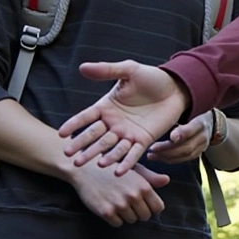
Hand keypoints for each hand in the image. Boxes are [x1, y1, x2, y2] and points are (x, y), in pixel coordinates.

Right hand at [59, 61, 188, 174]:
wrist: (176, 87)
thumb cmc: (151, 78)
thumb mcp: (129, 70)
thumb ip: (107, 70)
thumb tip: (82, 67)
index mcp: (106, 107)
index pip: (86, 117)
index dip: (74, 125)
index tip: (61, 134)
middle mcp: (113, 122)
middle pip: (95, 136)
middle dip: (83, 146)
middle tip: (70, 156)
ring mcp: (127, 133)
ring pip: (112, 147)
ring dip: (103, 156)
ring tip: (96, 165)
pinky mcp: (143, 140)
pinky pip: (133, 153)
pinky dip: (126, 162)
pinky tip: (118, 172)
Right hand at [68, 160, 169, 226]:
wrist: (86, 168)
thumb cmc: (113, 168)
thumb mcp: (134, 169)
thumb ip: (151, 178)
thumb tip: (166, 180)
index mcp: (143, 186)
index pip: (158, 208)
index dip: (152, 207)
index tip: (145, 204)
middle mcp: (133, 196)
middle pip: (145, 216)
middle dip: (139, 212)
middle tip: (129, 203)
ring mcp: (119, 205)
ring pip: (131, 220)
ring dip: (126, 215)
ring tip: (118, 202)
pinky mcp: (105, 212)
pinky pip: (117, 224)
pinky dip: (114, 218)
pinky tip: (109, 206)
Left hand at [147, 112, 212, 164]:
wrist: (209, 121)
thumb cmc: (193, 111)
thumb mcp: (188, 108)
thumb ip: (176, 110)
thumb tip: (161, 108)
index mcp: (201, 122)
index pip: (192, 129)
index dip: (182, 133)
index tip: (171, 136)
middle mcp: (203, 136)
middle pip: (187, 146)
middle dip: (168, 149)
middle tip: (152, 148)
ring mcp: (202, 147)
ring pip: (184, 155)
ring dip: (166, 156)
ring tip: (151, 155)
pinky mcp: (197, 154)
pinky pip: (183, 159)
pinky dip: (168, 159)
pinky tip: (157, 157)